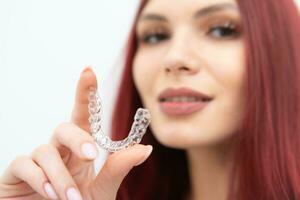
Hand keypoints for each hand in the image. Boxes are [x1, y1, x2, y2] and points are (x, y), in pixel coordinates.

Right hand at [0, 67, 152, 199]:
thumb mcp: (101, 190)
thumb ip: (118, 169)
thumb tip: (146, 148)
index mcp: (80, 151)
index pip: (84, 118)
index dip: (85, 94)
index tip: (90, 70)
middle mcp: (60, 151)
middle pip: (65, 127)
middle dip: (78, 138)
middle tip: (91, 155)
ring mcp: (38, 161)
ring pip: (46, 150)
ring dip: (61, 175)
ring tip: (71, 198)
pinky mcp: (16, 173)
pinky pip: (24, 164)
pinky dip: (39, 178)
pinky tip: (48, 193)